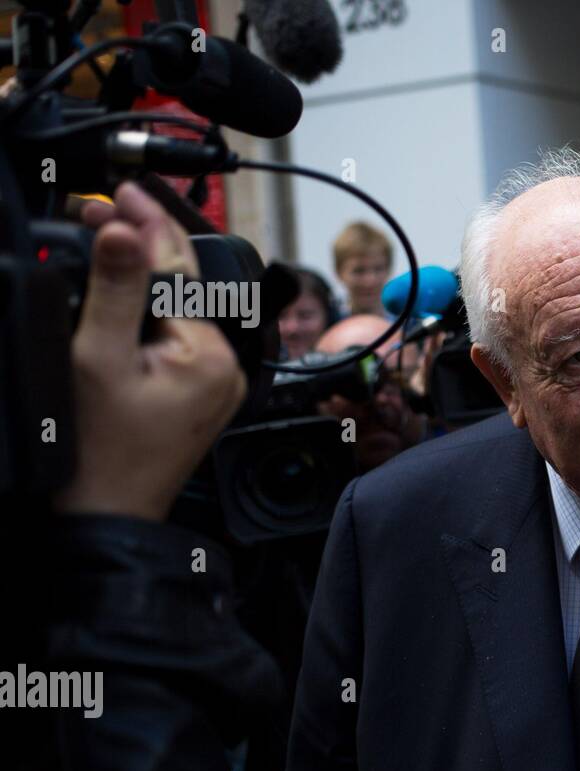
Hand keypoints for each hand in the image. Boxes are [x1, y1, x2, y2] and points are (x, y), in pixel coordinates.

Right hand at [52, 181, 246, 520]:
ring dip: (145, 277)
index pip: (180, 271)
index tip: (123, 191)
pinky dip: (149, 313)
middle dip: (145, 246)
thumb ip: (114, 290)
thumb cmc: (98, 451)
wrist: (103, 515)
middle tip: (107, 208)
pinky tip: (122, 292)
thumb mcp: (97, 357)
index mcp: (212, 356)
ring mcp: (215, 385)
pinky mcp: (198, 396)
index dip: (148, 224)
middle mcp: (226, 368)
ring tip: (110, 238)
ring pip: (180, 311)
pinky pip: (176, 339)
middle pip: (184, 288)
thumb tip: (123, 232)